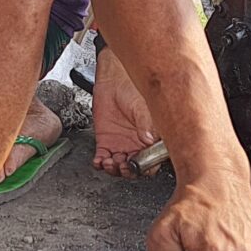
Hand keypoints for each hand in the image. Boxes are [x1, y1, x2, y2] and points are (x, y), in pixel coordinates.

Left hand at [90, 50, 160, 175]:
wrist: (112, 80)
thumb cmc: (132, 89)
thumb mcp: (142, 106)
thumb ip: (146, 123)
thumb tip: (149, 139)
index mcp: (151, 139)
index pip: (151, 161)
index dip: (146, 167)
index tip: (139, 165)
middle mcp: (137, 145)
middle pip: (134, 168)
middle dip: (128, 171)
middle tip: (123, 165)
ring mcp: (121, 145)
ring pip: (118, 167)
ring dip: (114, 169)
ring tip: (109, 162)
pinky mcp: (105, 142)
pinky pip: (102, 159)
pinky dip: (100, 164)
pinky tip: (99, 161)